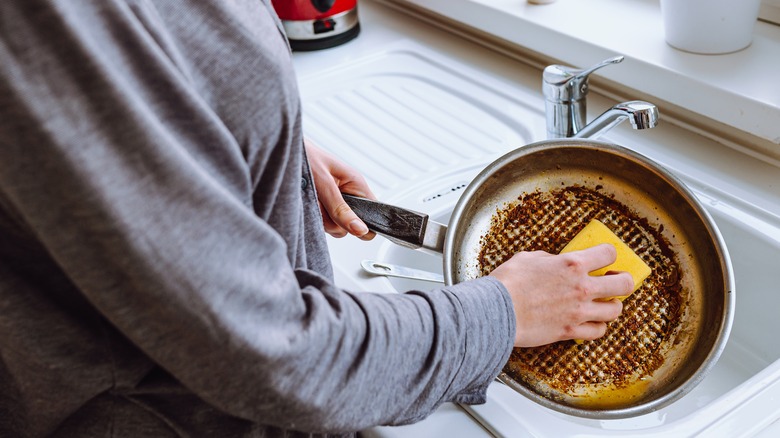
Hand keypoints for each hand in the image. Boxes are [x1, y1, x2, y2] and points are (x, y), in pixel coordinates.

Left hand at [304, 138, 375, 239]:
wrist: (284, 152)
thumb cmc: (306, 157)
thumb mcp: (324, 184)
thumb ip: (341, 209)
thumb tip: (361, 230)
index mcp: (357, 184)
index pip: (374, 212)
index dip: (365, 224)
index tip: (347, 223)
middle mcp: (349, 195)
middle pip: (352, 225)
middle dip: (334, 222)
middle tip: (320, 205)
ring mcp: (336, 202)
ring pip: (336, 226)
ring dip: (320, 219)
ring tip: (310, 199)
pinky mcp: (323, 207)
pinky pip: (323, 223)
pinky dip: (313, 217)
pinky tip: (306, 204)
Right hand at [489, 244, 632, 346]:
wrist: (496, 311)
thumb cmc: (508, 283)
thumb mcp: (528, 258)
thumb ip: (548, 259)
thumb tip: (553, 262)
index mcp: (572, 264)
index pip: (608, 253)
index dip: (609, 254)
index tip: (605, 258)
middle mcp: (582, 287)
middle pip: (623, 284)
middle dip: (622, 281)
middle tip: (615, 281)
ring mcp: (579, 311)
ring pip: (614, 311)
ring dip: (611, 306)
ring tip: (604, 304)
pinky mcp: (570, 331)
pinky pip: (597, 332)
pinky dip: (597, 327)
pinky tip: (590, 322)